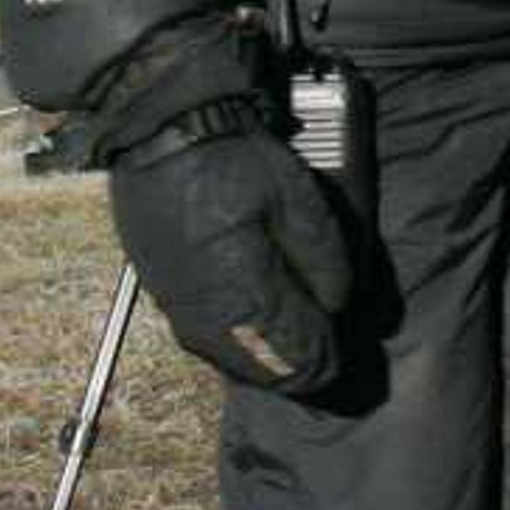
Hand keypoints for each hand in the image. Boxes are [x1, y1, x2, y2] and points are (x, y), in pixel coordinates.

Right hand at [107, 118, 359, 394]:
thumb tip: (336, 305)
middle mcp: (208, 318)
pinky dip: (239, 345)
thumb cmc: (236, 162)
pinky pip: (207, 343)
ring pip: (232, 363)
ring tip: (298, 348)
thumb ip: (324, 259)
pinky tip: (258, 331)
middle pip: (264, 372)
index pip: (297, 358)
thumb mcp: (299, 201)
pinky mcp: (163, 296)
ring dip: (268, 361)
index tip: (346, 353)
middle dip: (300, 369)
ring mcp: (179, 310)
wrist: (163, 137)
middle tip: (328, 357)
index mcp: (245, 296)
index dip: (326, 361)